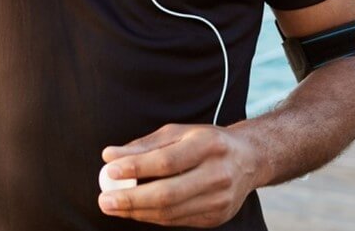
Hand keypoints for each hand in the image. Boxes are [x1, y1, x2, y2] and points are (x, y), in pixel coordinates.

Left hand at [98, 123, 265, 226]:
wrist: (250, 160)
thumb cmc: (206, 142)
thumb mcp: (179, 133)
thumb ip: (144, 146)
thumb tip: (109, 156)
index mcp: (209, 145)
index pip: (167, 161)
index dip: (136, 167)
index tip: (109, 171)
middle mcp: (218, 174)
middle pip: (168, 193)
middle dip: (131, 200)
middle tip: (104, 200)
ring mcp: (220, 199)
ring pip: (171, 212)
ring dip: (137, 212)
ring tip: (113, 206)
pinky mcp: (217, 217)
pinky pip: (178, 220)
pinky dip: (153, 216)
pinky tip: (136, 210)